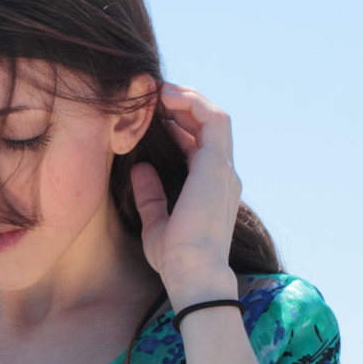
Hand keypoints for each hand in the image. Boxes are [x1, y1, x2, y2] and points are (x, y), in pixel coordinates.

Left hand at [130, 84, 240, 304]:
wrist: (193, 272)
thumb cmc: (175, 257)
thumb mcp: (155, 223)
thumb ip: (150, 195)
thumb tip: (139, 170)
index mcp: (210, 189)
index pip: (199, 146)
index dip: (178, 127)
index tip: (152, 118)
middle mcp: (222, 175)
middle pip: (209, 126)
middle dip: (183, 106)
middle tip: (153, 96)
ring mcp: (223, 169)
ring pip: (214, 117)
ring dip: (189, 99)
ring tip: (160, 91)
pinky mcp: (217, 165)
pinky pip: (212, 119)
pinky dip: (192, 103)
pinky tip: (167, 99)